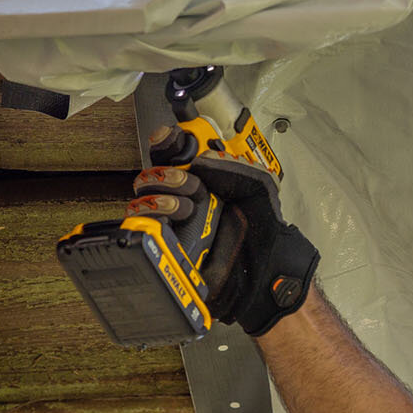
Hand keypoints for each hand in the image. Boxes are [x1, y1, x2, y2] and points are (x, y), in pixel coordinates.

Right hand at [127, 149, 318, 335]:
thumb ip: (235, 167)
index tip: (169, 136)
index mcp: (210, 183)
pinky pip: (144, 230)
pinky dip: (151, 220)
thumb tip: (201, 160)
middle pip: (154, 174)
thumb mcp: (260, 189)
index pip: (179, 155)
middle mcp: (190, 201)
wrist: (267, 276)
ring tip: (187, 207)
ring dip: (161, 195)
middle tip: (190, 183)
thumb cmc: (267, 238)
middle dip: (166, 172)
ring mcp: (177, 225)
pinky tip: (171, 222)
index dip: (169, 142)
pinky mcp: (169, 248)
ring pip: (144, 199)